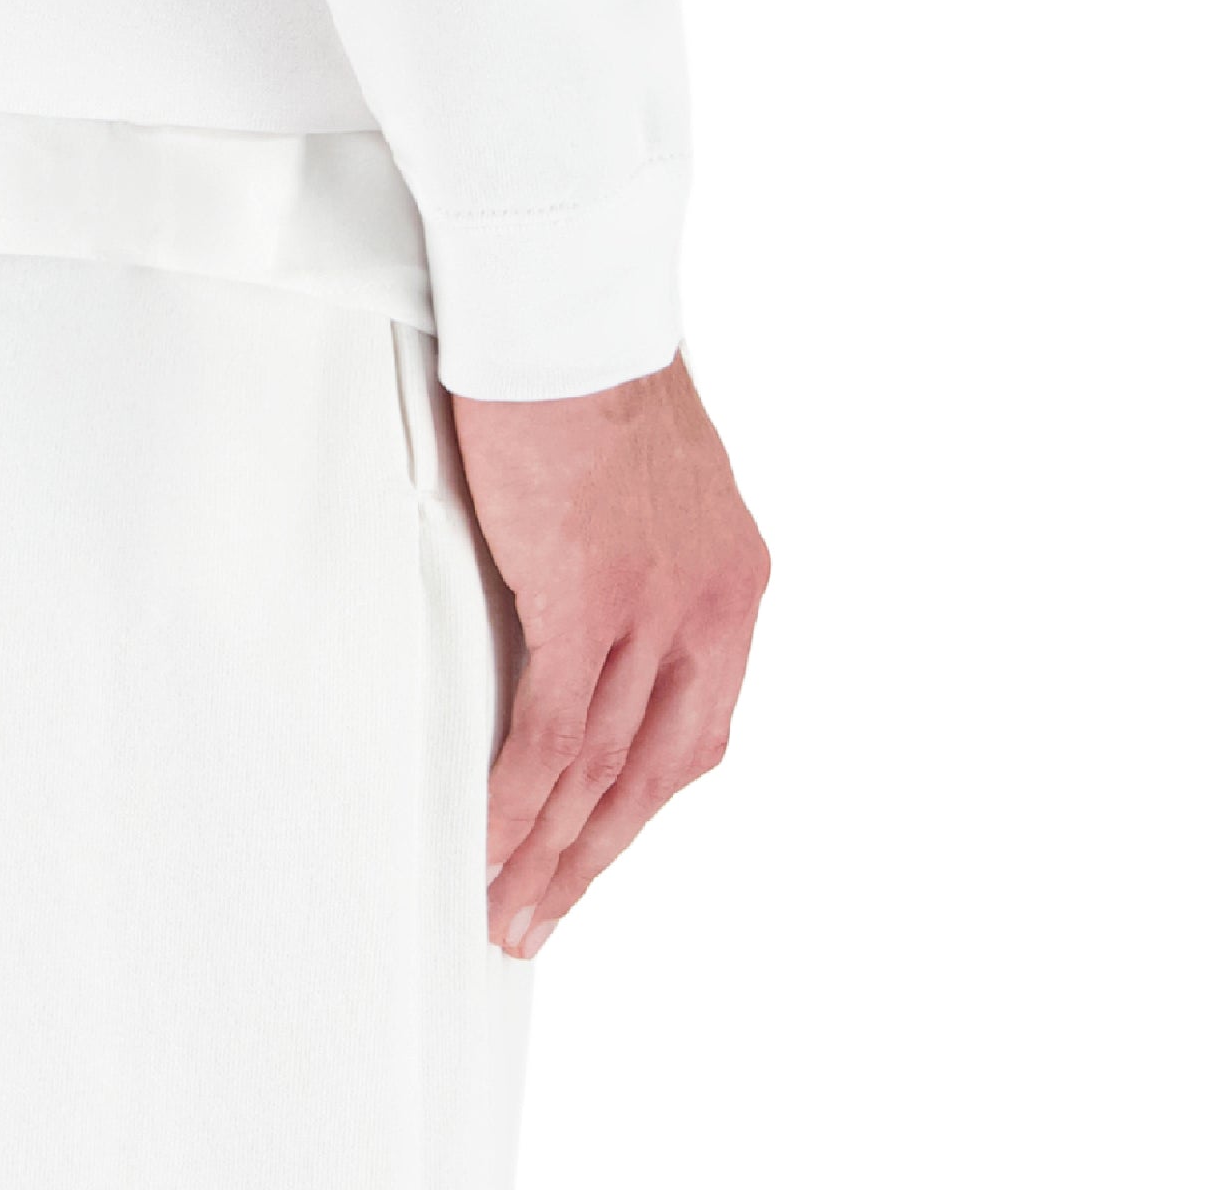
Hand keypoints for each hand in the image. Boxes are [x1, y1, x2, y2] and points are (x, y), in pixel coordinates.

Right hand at [445, 350, 768, 957]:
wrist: (566, 299)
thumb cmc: (584, 363)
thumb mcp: (640, 479)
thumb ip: (630, 554)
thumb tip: (576, 604)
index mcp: (730, 581)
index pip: (694, 730)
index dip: (638, 804)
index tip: (590, 850)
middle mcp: (710, 606)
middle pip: (657, 771)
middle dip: (594, 857)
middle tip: (538, 920)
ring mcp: (656, 609)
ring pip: (604, 767)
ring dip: (552, 852)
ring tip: (506, 912)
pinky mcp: (592, 598)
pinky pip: (555, 731)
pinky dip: (520, 797)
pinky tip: (490, 841)